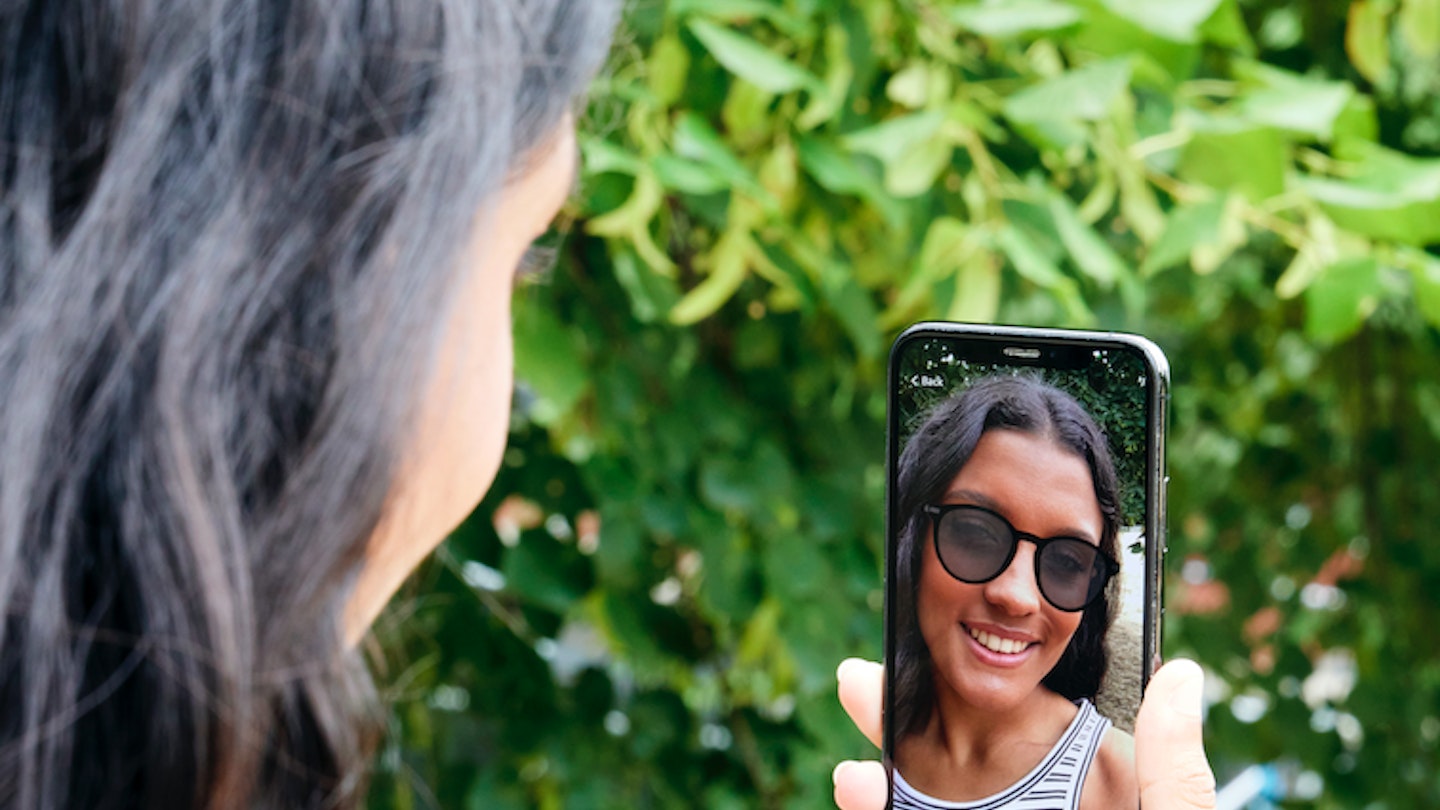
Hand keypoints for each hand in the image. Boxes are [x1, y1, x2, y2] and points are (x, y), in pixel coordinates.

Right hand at [832, 657, 1216, 809]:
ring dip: (881, 790)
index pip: (1026, 744)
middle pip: (958, 773)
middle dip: (902, 726)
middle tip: (859, 681)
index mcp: (1083, 809)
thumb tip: (1180, 676)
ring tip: (853, 775)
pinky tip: (861, 798)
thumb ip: (1174, 771)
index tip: (939, 660)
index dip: (977, 701)